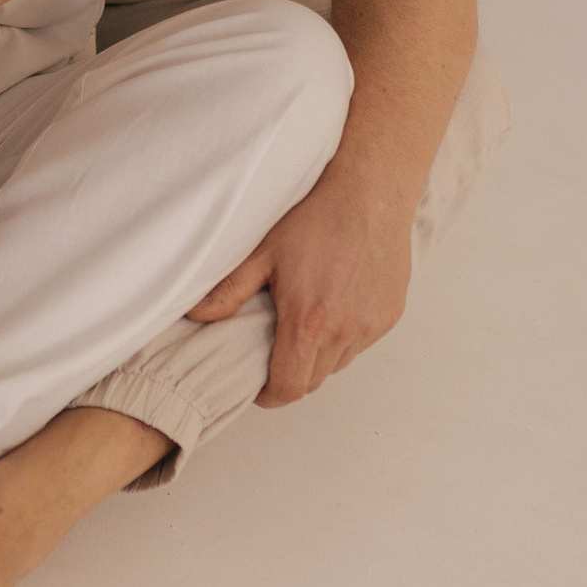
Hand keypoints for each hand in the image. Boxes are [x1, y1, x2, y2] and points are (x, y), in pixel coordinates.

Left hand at [187, 166, 414, 405]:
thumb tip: (196, 316)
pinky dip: (344, 337)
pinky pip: (361, 342)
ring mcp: (371, 325)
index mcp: (309, 323)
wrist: (371, 191)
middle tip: (275, 349)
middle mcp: (345, 332)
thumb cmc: (315, 216)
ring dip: (319, 357)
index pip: (290, 388)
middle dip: (291, 374)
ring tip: (303, 324)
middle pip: (314, 380)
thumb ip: (230, 290)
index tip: (259, 386)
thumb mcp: (263, 251)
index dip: (270, 395)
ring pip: (339, 363)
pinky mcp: (390, 314)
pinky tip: (332, 306)